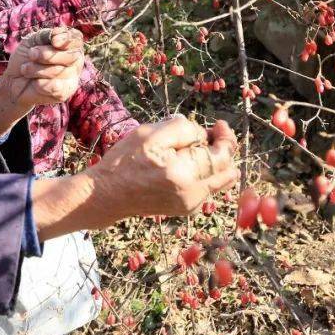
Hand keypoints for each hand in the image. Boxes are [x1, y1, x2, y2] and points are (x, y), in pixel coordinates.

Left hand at [0, 27, 83, 132]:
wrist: (13, 81)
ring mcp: (71, 78)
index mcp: (68, 45)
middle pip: (72, 56)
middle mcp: (74, 61)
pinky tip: (34, 82)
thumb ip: (46, 35)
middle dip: (47, 55)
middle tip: (31, 55)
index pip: (76, 39)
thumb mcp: (32, 41)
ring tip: (25, 69)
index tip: (53, 40)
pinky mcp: (64, 93)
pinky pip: (55, 87)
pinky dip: (39, 83)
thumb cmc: (25, 58)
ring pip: (59, 71)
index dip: (67, 39)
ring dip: (36, 69)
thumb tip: (55, 37)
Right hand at [89, 117, 238, 218]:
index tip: (218, 125)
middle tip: (210, 134)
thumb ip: (182, 129)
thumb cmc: (125, 161)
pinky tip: (187, 163)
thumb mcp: (150, 134)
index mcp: (184, 174)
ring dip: (216, 163)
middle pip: (227, 170)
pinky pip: (208, 189)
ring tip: (197, 148)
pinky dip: (206, 174)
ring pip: (220, 181)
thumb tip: (204, 135)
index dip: (226, 137)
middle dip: (223, 149)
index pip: (222, 156)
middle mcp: (193, 194)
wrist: (107, 194)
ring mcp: (190, 205)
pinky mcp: (185, 209)